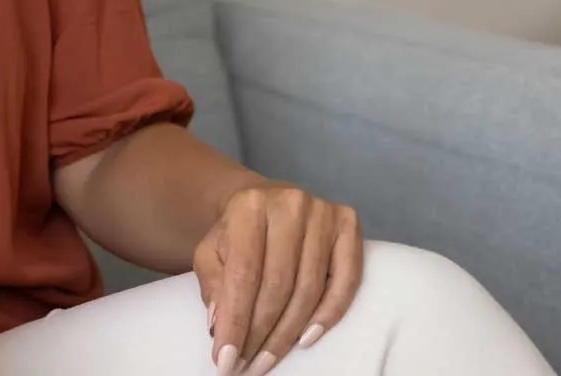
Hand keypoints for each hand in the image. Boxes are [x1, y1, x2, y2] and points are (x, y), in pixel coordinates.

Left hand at [194, 182, 362, 375]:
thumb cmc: (237, 234)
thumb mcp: (211, 251)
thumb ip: (213, 285)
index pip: (243, 274)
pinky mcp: (349, 226)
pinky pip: (346, 281)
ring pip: (309, 289)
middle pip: (278, 285)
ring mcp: (324, 214)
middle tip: (248, 366)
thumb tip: (219, 327)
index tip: (226, 360)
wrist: (266, 201)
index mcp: (249, 205)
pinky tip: (307, 339)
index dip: (236, 321)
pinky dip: (329, 314)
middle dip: (260, 333)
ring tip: (268, 360)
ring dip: (288, 334)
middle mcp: (290, 204)